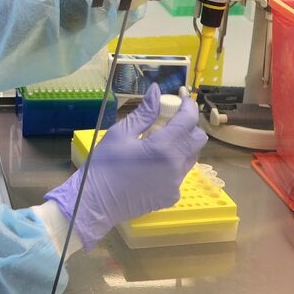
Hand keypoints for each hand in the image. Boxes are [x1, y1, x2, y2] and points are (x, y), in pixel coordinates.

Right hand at [43, 84, 206, 248]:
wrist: (95, 203)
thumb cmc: (103, 165)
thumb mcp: (120, 134)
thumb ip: (144, 112)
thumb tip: (157, 90)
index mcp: (163, 148)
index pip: (188, 120)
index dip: (187, 105)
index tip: (181, 96)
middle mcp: (175, 166)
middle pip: (198, 139)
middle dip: (189, 125)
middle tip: (171, 118)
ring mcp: (175, 184)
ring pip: (191, 157)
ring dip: (183, 144)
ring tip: (161, 140)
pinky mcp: (171, 196)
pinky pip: (180, 174)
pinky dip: (173, 163)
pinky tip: (154, 163)